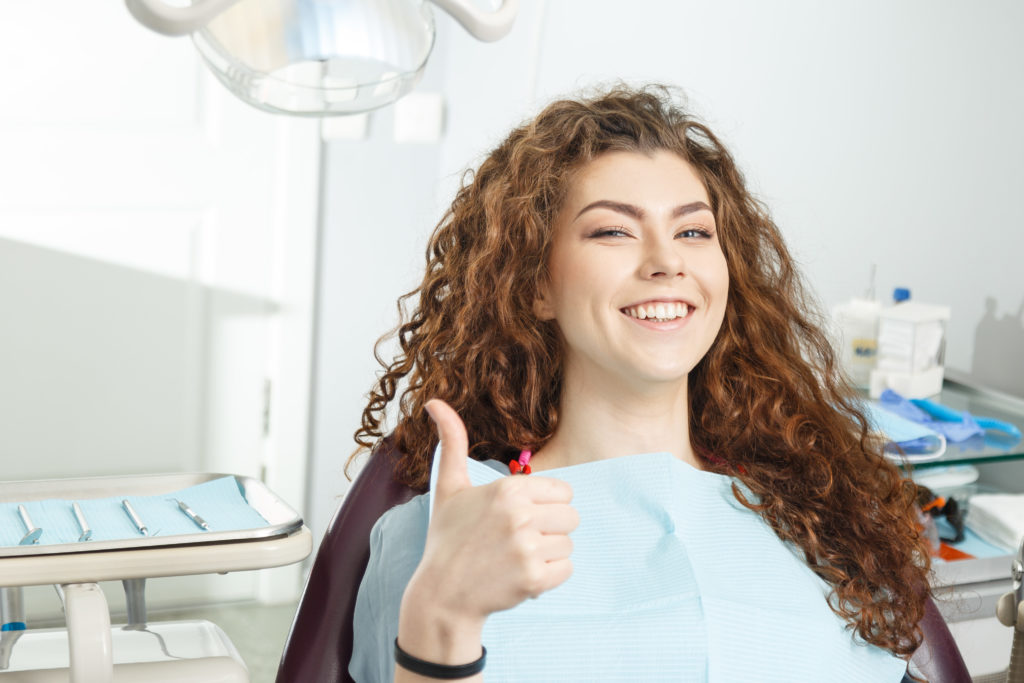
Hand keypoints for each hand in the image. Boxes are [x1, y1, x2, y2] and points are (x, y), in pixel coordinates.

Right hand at [401, 399, 577, 634]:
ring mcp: (528, 548)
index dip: (545, 505)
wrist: (441, 595)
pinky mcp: (534, 578)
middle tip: (518, 540)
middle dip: (550, 529)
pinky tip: (520, 575)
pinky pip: (566, 570)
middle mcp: (520, 516)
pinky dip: (548, 577)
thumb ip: (452, 442)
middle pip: (571, 517)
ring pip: (569, 544)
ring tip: (516, 558)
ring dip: (548, 554)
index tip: (520, 517)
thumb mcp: (449, 487)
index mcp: (508, 489)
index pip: (563, 491)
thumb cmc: (447, 537)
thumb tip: (434, 401)